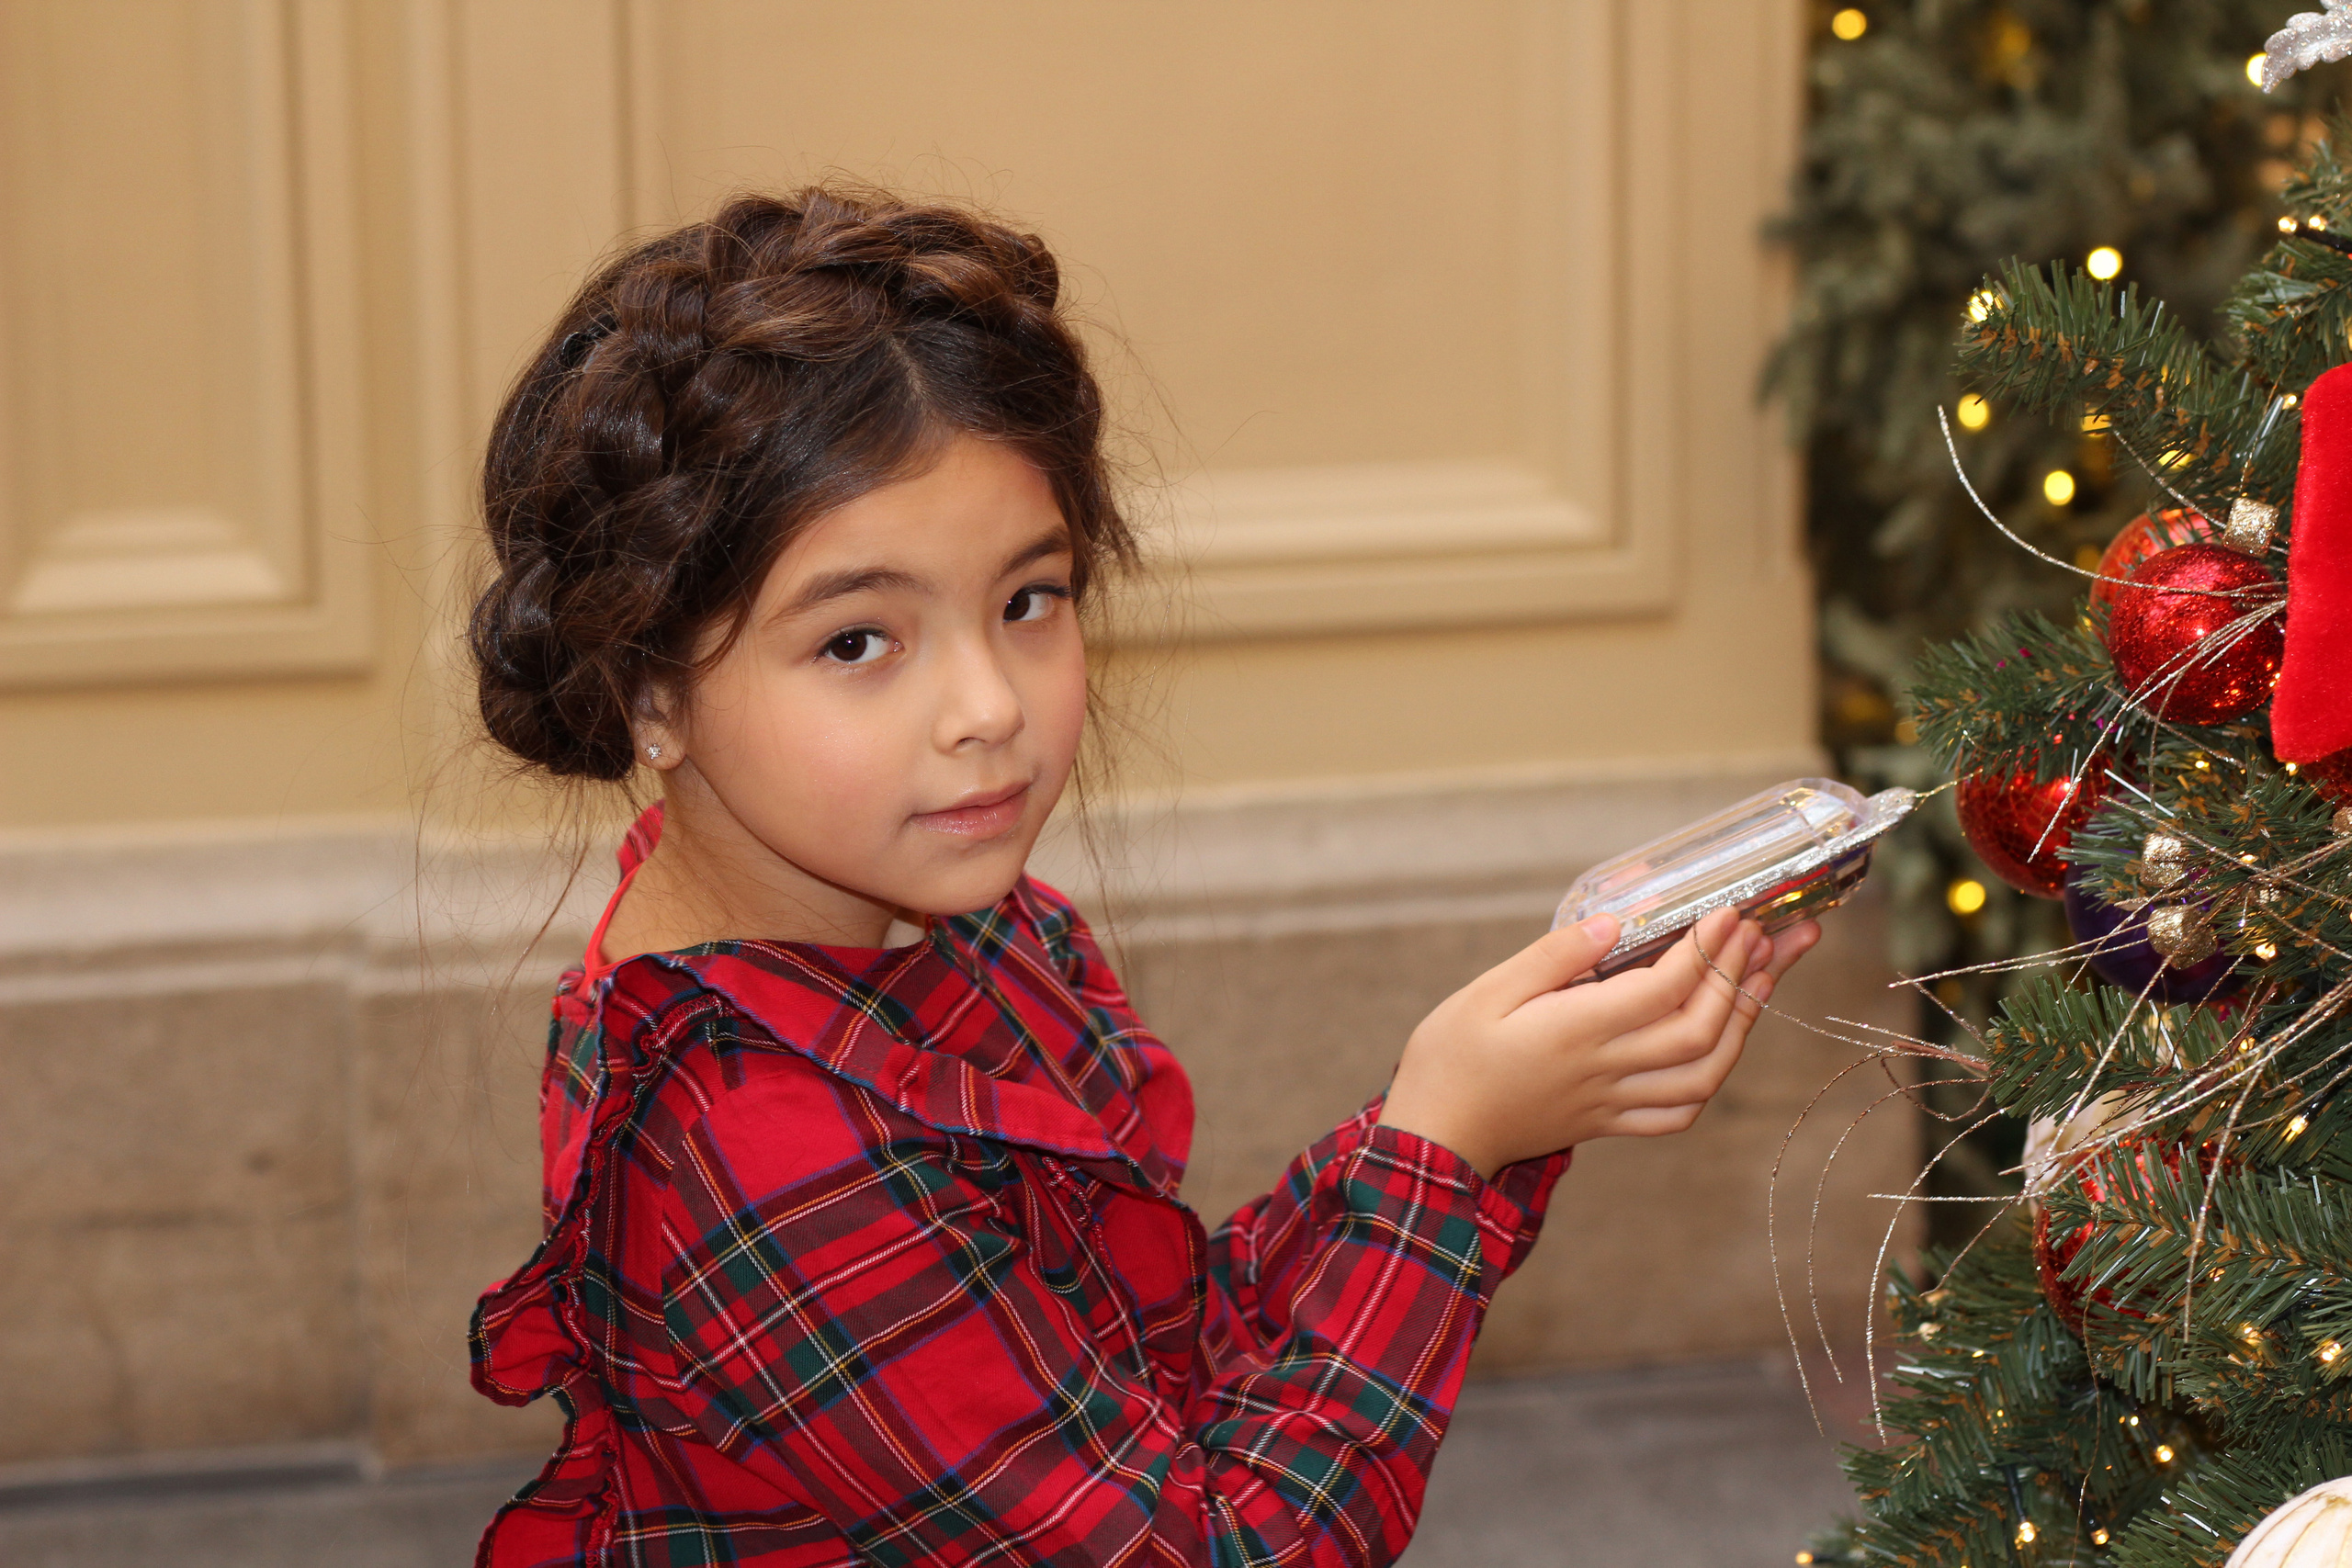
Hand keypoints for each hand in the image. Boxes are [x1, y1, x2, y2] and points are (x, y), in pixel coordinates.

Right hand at [1376, 907, 1820, 1178]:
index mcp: (1575, 1032)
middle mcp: (1605, 1070)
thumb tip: (1612, 922)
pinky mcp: (1606, 1123)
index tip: (1728, 912)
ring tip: (1765, 980)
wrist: (1434, 1140)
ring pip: (1703, 1075)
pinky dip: (1711, 1080)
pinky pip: (1677, 1113)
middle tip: (1768, 932)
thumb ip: (1553, 957)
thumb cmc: (1449, 1060)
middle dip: (1742, 977)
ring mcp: (1611, 1102)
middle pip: (1699, 1031)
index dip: (1706, 950)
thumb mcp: (1485, 992)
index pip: (1664, 989)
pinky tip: (1723, 1047)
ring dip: (1743, 1026)